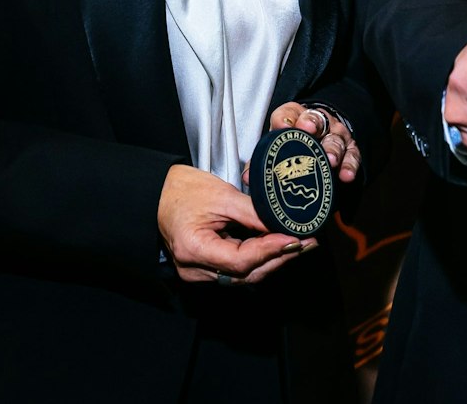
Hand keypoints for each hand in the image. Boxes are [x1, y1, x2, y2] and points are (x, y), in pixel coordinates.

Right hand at [158, 164, 315, 284]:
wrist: (158, 193)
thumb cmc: (182, 190)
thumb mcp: (222, 196)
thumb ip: (254, 213)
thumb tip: (284, 224)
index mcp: (194, 249)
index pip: (242, 261)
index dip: (272, 251)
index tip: (296, 238)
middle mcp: (194, 269)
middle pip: (246, 274)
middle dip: (280, 258)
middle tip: (308, 242)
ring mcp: (198, 272)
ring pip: (244, 276)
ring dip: (273, 260)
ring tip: (299, 244)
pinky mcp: (205, 268)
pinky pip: (236, 270)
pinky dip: (258, 259)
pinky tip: (277, 248)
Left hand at [265, 100, 359, 182]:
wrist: (322, 139)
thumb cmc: (295, 145)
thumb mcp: (277, 147)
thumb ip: (262, 161)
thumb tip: (249, 177)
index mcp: (295, 118)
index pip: (289, 113)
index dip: (285, 119)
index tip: (281, 125)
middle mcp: (318, 122)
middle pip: (315, 119)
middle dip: (311, 124)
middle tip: (308, 130)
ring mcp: (335, 135)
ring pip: (335, 138)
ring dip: (332, 149)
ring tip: (330, 160)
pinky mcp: (350, 148)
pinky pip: (352, 156)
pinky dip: (350, 166)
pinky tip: (346, 175)